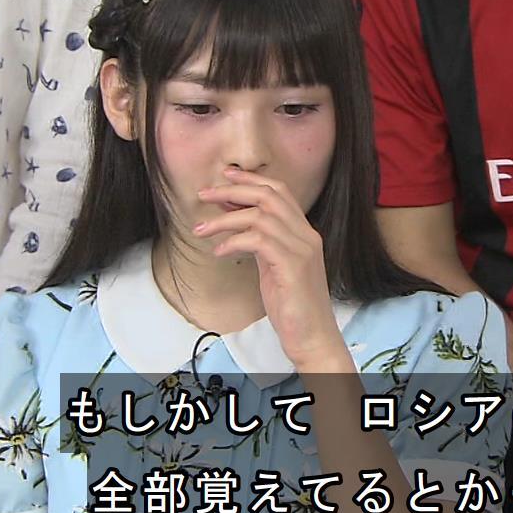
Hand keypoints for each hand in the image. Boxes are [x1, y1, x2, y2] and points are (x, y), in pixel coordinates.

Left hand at [195, 168, 342, 366]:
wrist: (312, 336)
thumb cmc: (291, 304)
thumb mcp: (272, 266)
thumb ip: (259, 241)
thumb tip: (233, 217)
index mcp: (304, 233)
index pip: (279, 192)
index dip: (251, 180)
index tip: (225, 176)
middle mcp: (306, 236)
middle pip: (268, 196)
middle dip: (233, 191)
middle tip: (204, 194)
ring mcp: (302, 250)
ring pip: (260, 216)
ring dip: (225, 219)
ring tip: (201, 230)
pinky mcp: (293, 267)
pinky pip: (258, 241)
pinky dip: (234, 242)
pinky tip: (219, 252)